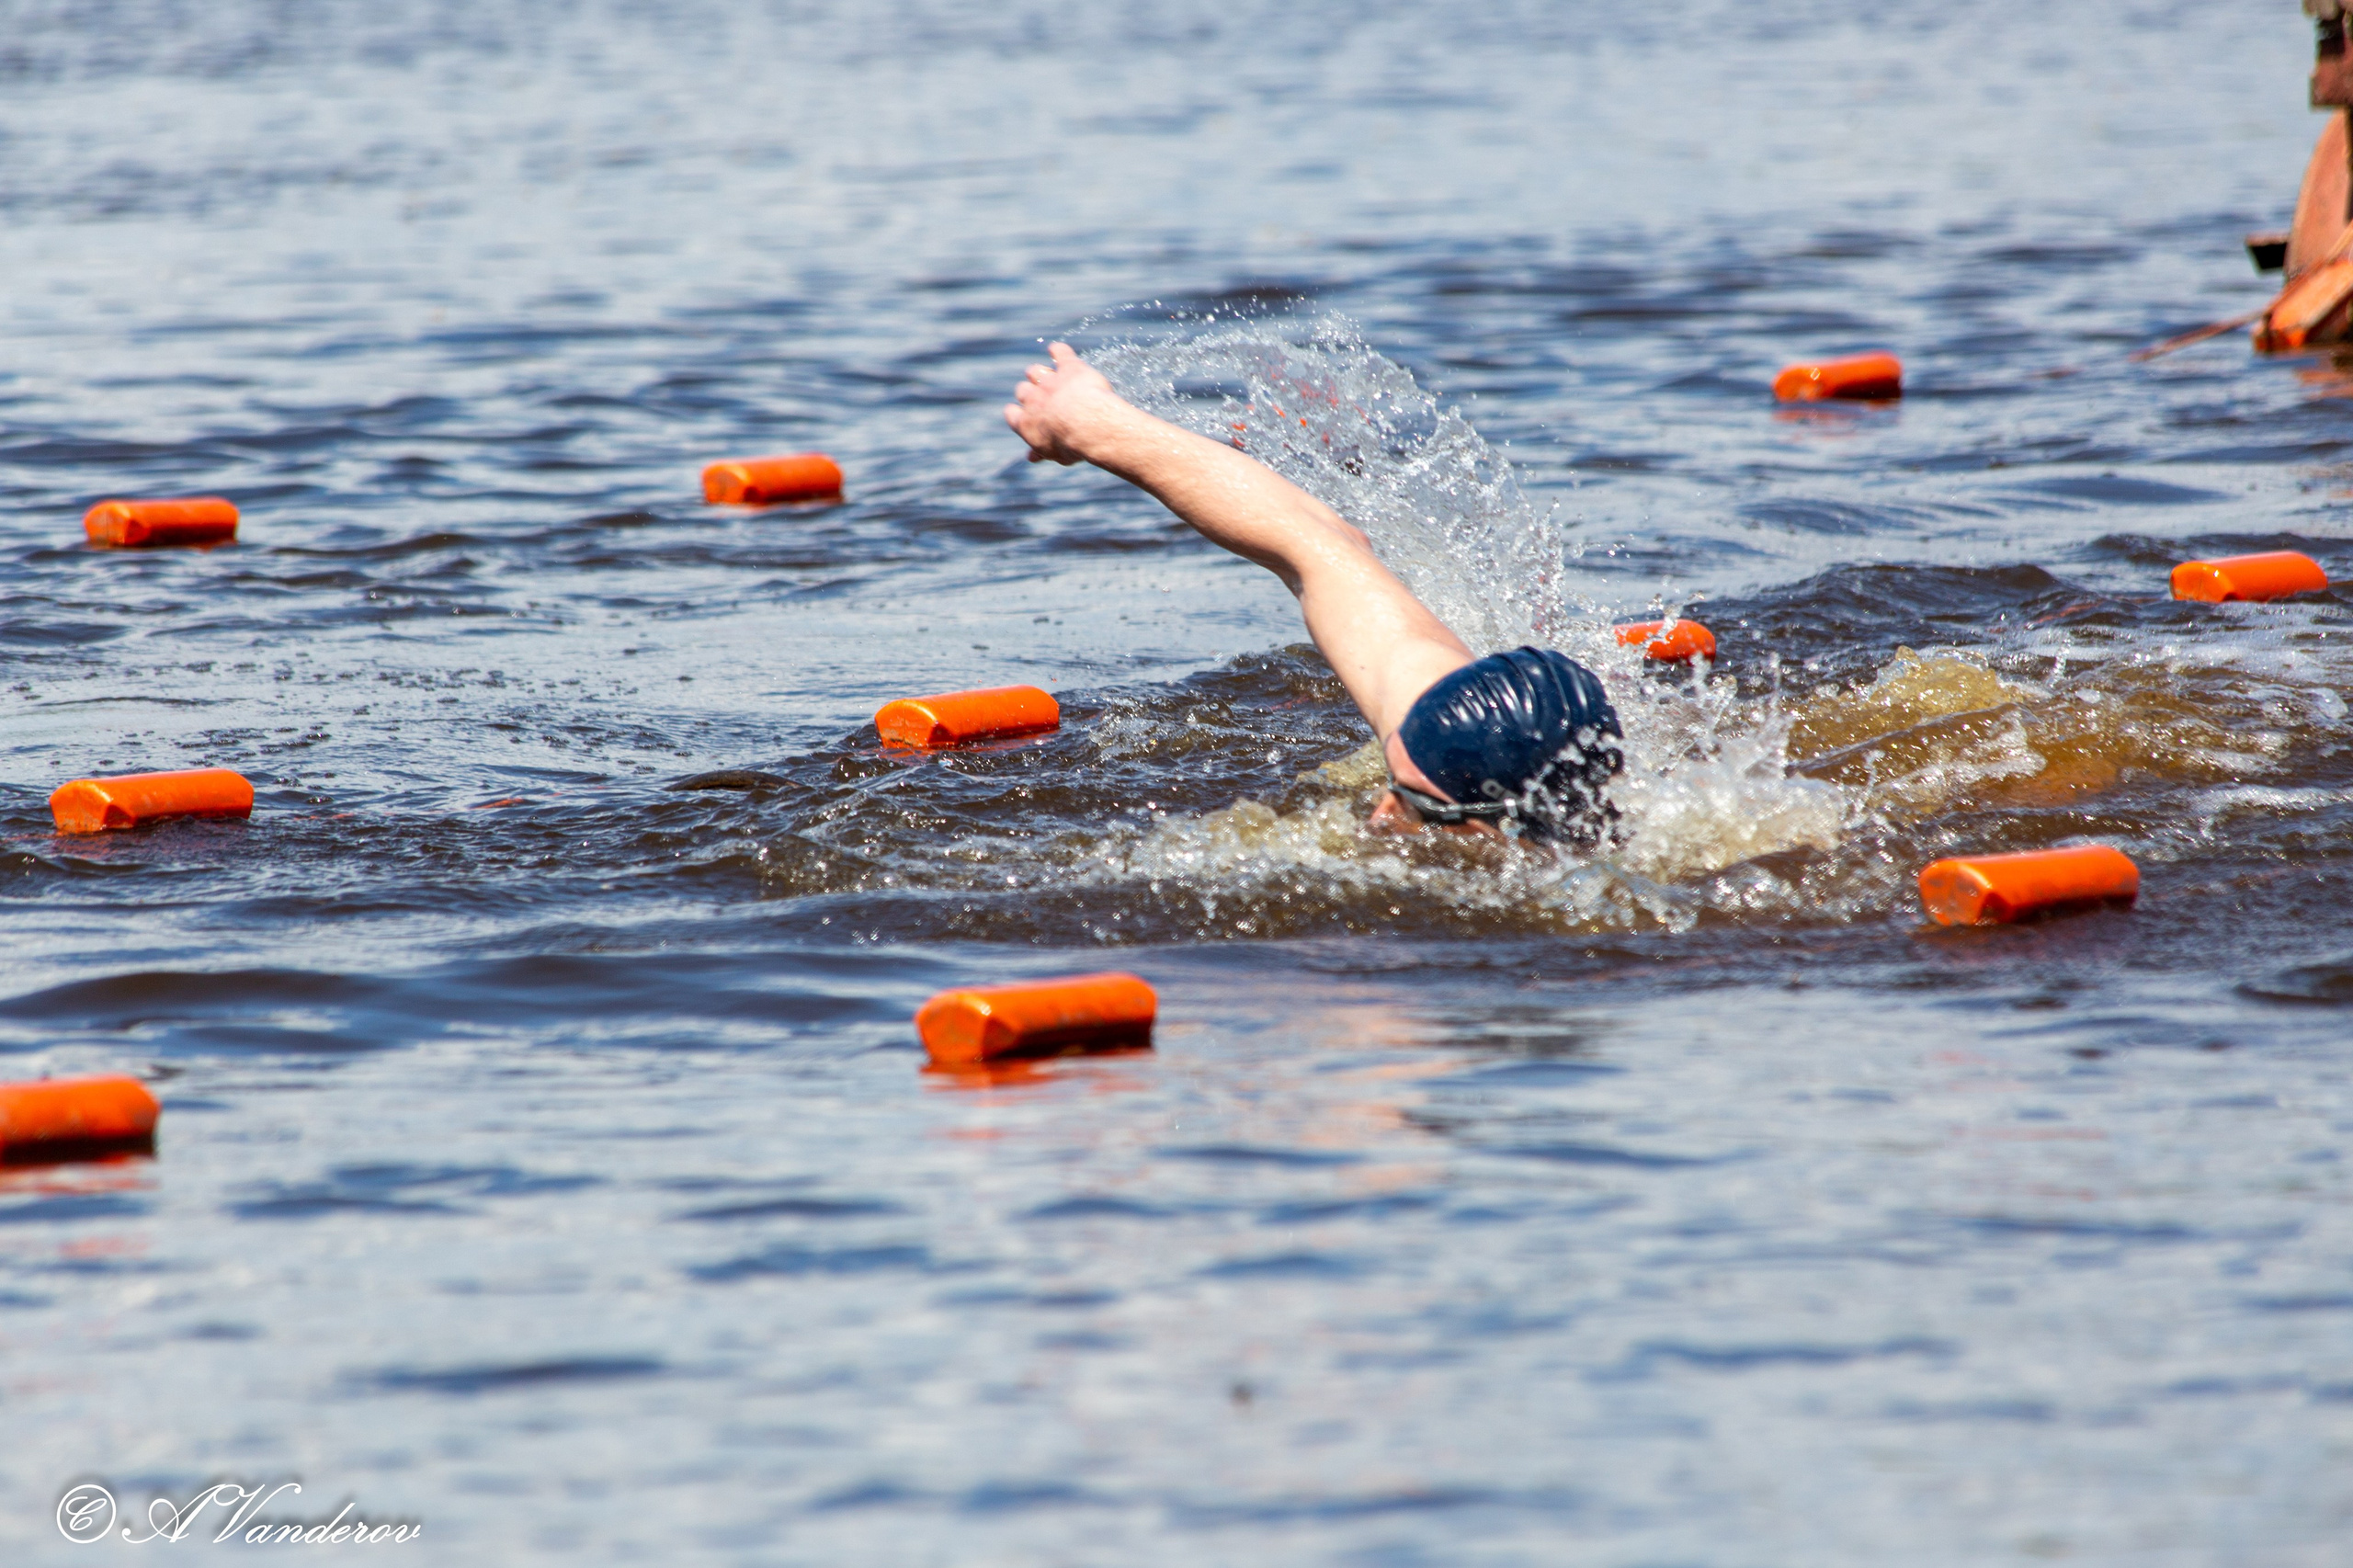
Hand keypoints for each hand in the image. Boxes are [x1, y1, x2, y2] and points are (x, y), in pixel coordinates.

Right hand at [1003, 342, 1127, 464]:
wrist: (1088, 425)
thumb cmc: (1071, 445)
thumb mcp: (1054, 454)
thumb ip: (1041, 451)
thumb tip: (1032, 457)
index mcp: (1024, 423)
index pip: (1011, 414)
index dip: (1017, 413)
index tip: (1023, 415)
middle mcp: (1032, 399)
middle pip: (1022, 390)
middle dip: (1029, 393)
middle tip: (1039, 397)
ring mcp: (1049, 381)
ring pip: (1035, 371)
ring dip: (1039, 373)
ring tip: (1047, 377)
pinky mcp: (1069, 368)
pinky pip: (1060, 352)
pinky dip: (1058, 351)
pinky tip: (1057, 351)